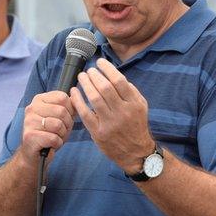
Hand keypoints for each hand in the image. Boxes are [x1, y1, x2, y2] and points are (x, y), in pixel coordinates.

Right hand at [19, 90, 75, 162]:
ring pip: (57, 125)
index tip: (65, 119)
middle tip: (61, 131)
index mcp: (39, 99)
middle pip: (61, 111)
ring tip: (55, 137)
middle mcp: (32, 108)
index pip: (62, 97)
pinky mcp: (29, 136)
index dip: (70, 110)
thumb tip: (76, 99)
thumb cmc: (49, 134)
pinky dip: (57, 143)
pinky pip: (53, 138)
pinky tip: (51, 144)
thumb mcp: (60, 118)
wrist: (34, 154)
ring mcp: (29, 122)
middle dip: (67, 124)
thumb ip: (68, 107)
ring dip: (62, 135)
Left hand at [71, 58, 154, 173]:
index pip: (119, 81)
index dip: (107, 68)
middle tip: (89, 70)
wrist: (136, 153)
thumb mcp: (141, 107)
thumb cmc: (136, 126)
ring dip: (85, 84)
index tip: (100, 62)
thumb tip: (115, 74)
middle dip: (94, 75)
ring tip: (81, 77)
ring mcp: (110, 123)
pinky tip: (74, 92)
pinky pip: (85, 113)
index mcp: (134, 104)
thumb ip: (131, 91)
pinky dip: (78, 100)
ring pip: (94, 98)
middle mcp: (123, 112)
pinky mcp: (98, 132)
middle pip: (105, 87)